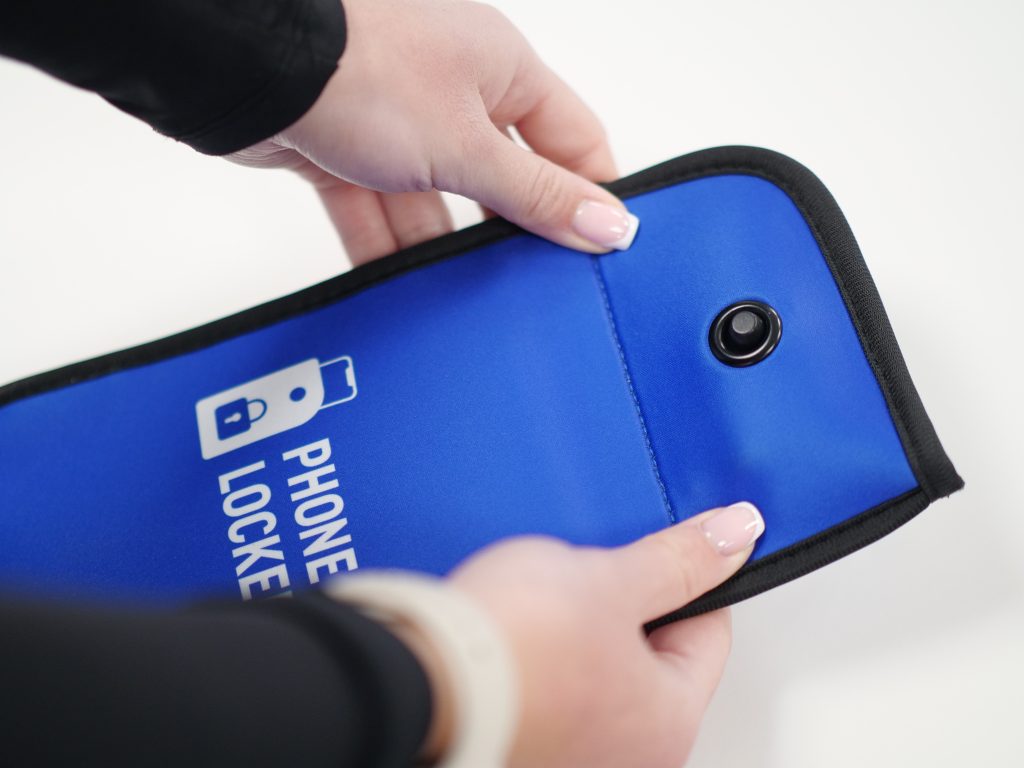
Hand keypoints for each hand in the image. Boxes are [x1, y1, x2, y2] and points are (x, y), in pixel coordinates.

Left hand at [228, 0, 635, 265]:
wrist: (247, 63)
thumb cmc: (359, 70)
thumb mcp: (467, 144)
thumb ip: (536, 193)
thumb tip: (609, 224)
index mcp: (502, 71)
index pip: (573, 140)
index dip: (591, 194)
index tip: (603, 251)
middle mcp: (455, 93)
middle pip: (504, 179)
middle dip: (510, 232)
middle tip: (530, 286)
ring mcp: (400, 124)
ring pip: (437, 203)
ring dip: (440, 249)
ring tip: (459, 300)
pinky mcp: (349, 153)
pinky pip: (380, 212)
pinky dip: (385, 249)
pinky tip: (395, 292)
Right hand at [442, 502, 765, 767]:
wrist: (419, 678)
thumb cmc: (511, 644)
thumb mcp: (609, 579)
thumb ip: (678, 560)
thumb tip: (737, 534)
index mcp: (668, 724)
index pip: (708, 633)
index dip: (680, 580)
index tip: (650, 558)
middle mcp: (629, 760)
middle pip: (651, 658)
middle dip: (623, 610)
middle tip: (585, 584)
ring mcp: (574, 759)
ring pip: (598, 674)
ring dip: (578, 637)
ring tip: (542, 609)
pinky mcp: (527, 748)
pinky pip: (552, 692)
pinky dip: (541, 663)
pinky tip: (516, 639)